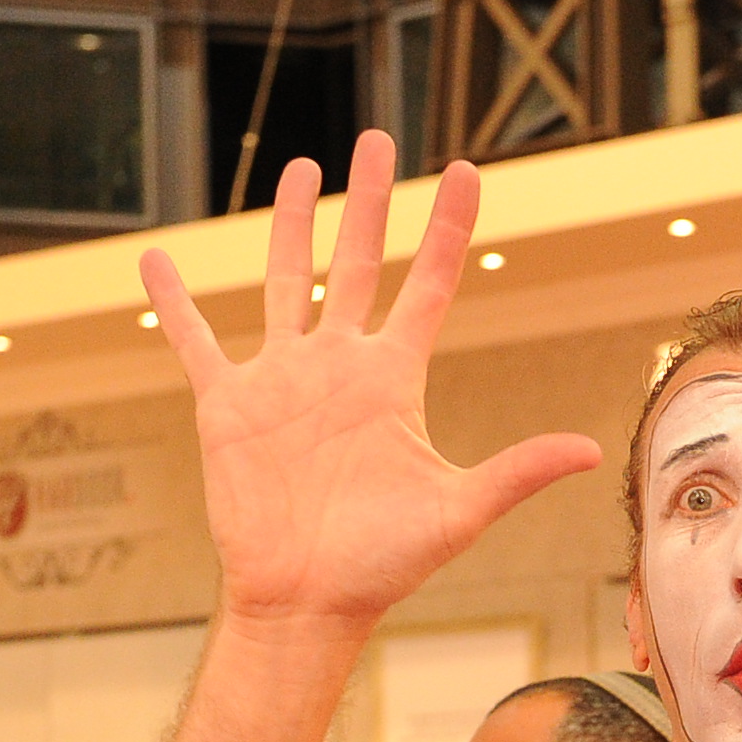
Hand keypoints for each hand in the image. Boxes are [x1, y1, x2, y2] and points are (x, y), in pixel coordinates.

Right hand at [140, 133, 597, 632]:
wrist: (307, 602)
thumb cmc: (381, 565)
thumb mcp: (456, 511)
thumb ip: (516, 472)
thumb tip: (588, 449)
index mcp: (393, 380)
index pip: (429, 284)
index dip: (447, 228)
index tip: (468, 171)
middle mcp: (339, 366)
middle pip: (357, 262)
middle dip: (369, 201)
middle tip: (378, 140)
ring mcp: (282, 380)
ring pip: (285, 281)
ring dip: (290, 225)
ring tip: (301, 168)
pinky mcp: (228, 404)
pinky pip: (194, 341)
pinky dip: (172, 302)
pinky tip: (154, 260)